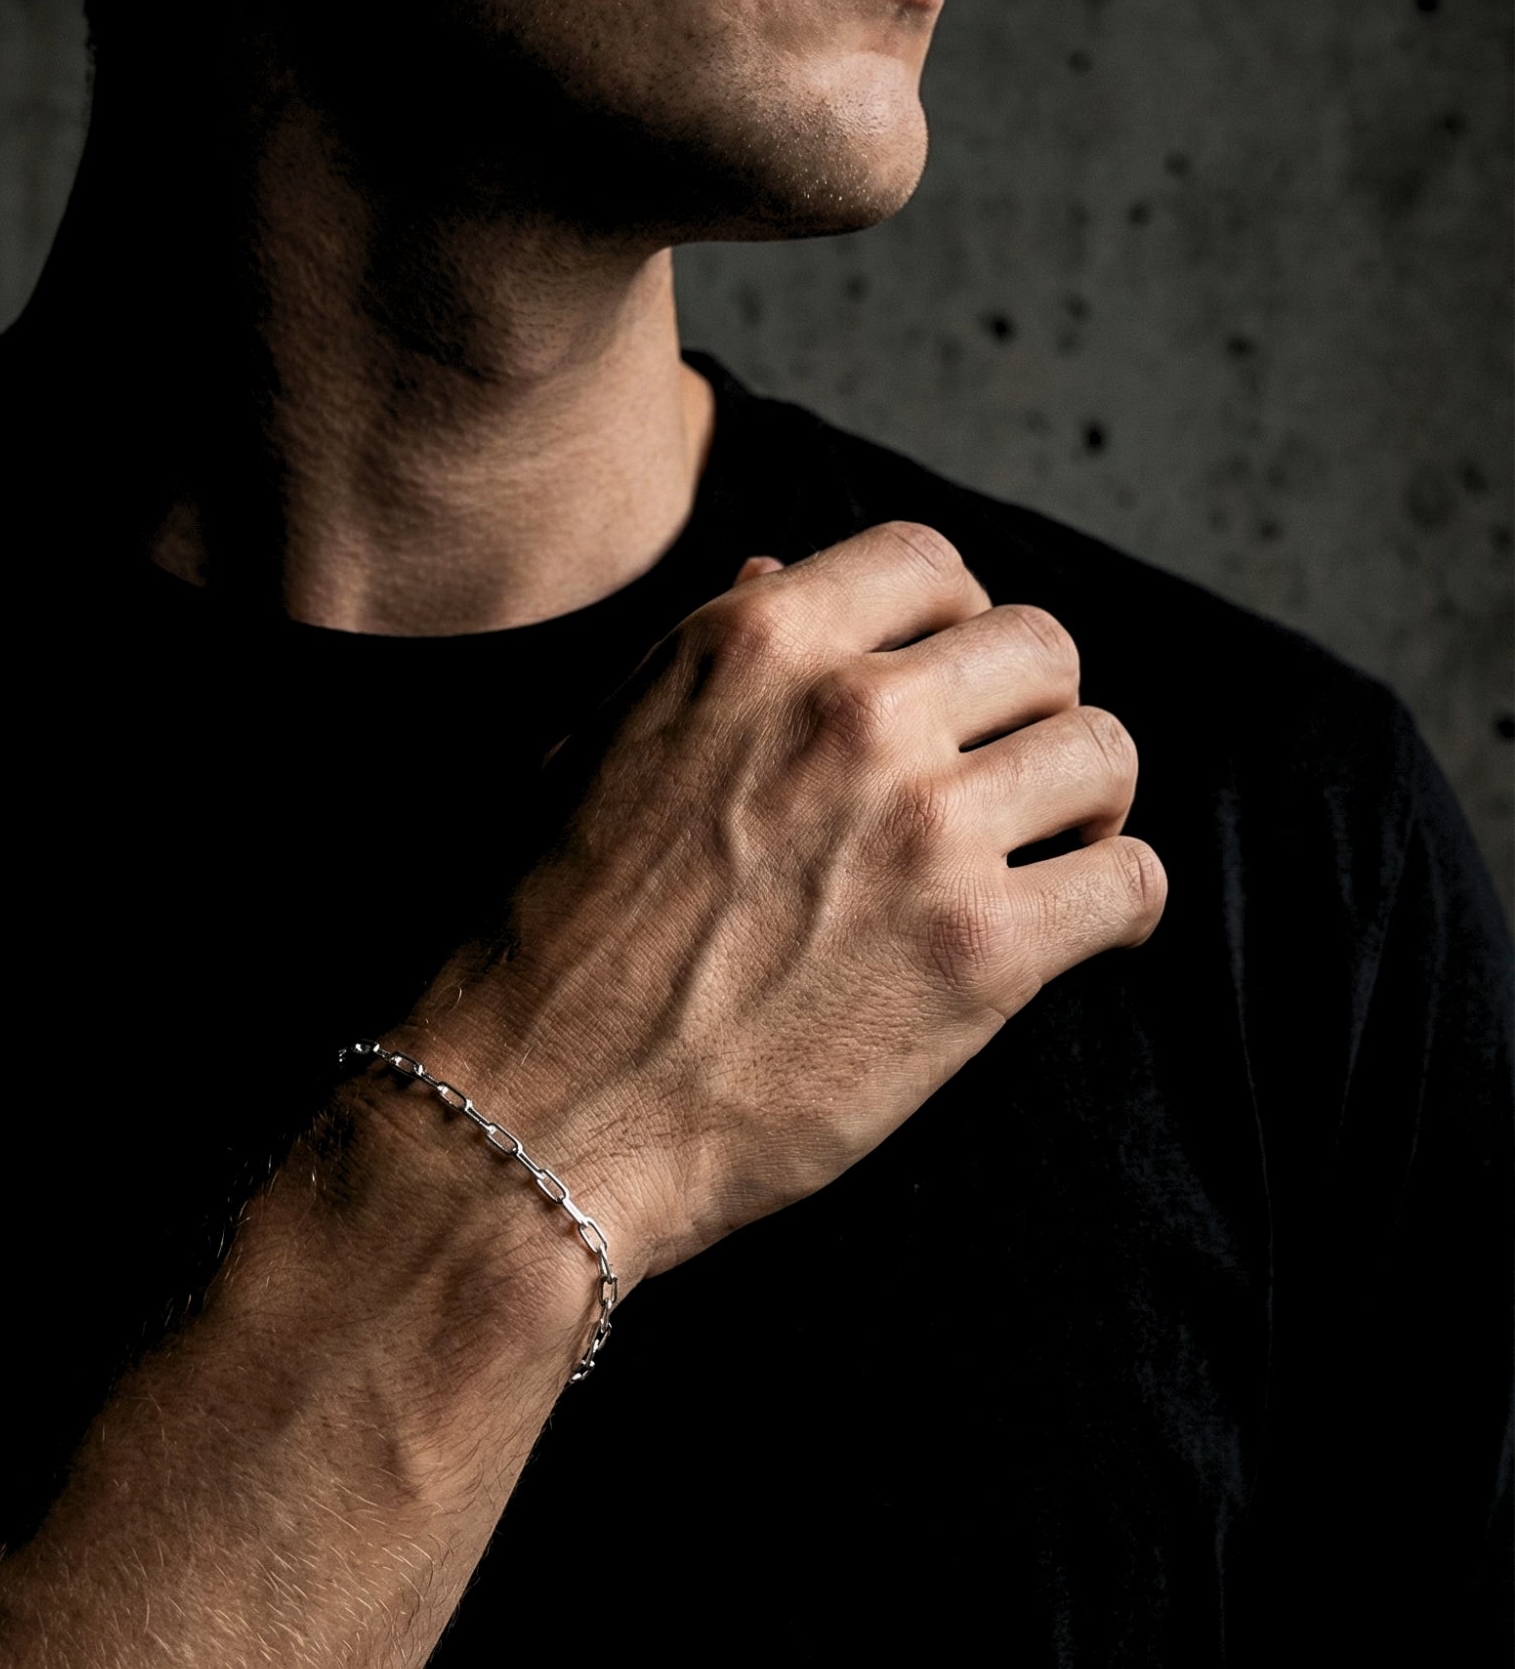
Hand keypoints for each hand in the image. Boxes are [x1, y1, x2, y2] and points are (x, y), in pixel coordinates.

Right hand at [399, 521, 1165, 1287]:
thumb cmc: (547, 935)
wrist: (538, 1107)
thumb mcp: (595, 748)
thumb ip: (708, 658)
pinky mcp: (979, 953)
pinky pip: (1130, 883)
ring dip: (1084, 805)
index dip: (953, 621)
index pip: (928, 561)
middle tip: (1000, 783)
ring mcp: (925, 829)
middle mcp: (853, 711)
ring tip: (1046, 856)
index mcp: (754, 642)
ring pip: (1103, 753)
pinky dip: (1118, 906)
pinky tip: (1072, 933)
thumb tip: (779, 564)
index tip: (947, 686)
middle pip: (1040, 648)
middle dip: (1029, 711)